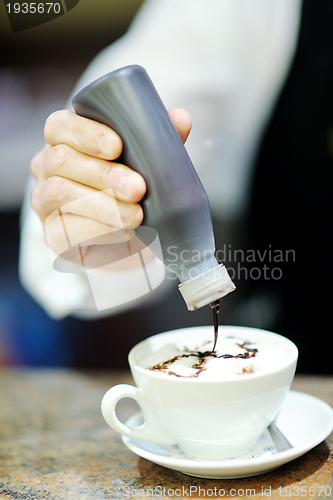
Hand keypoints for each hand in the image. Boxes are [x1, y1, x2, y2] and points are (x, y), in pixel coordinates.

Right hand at [30, 108, 191, 267]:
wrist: (126, 234)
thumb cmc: (129, 187)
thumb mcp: (145, 162)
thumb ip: (157, 139)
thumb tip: (181, 118)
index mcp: (66, 139)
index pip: (60, 125)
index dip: (86, 133)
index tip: (117, 146)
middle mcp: (47, 166)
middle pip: (62, 160)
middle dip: (103, 174)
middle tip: (138, 188)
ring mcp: (44, 200)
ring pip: (60, 194)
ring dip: (103, 205)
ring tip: (136, 215)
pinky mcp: (52, 232)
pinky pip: (65, 230)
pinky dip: (99, 230)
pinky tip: (125, 232)